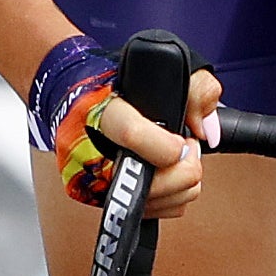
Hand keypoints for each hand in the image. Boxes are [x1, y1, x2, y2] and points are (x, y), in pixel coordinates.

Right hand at [27, 34, 221, 216]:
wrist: (69, 92)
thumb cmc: (113, 79)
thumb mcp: (159, 63)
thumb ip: (195, 89)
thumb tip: (205, 131)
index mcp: (97, 108)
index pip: (132, 134)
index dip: (169, 146)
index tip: (185, 141)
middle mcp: (86, 149)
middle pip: (148, 184)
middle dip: (184, 169)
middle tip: (186, 147)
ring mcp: (88, 179)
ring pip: (153, 203)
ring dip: (179, 185)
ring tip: (175, 157)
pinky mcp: (92, 199)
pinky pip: (146, 212)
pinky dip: (165, 197)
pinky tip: (163, 172)